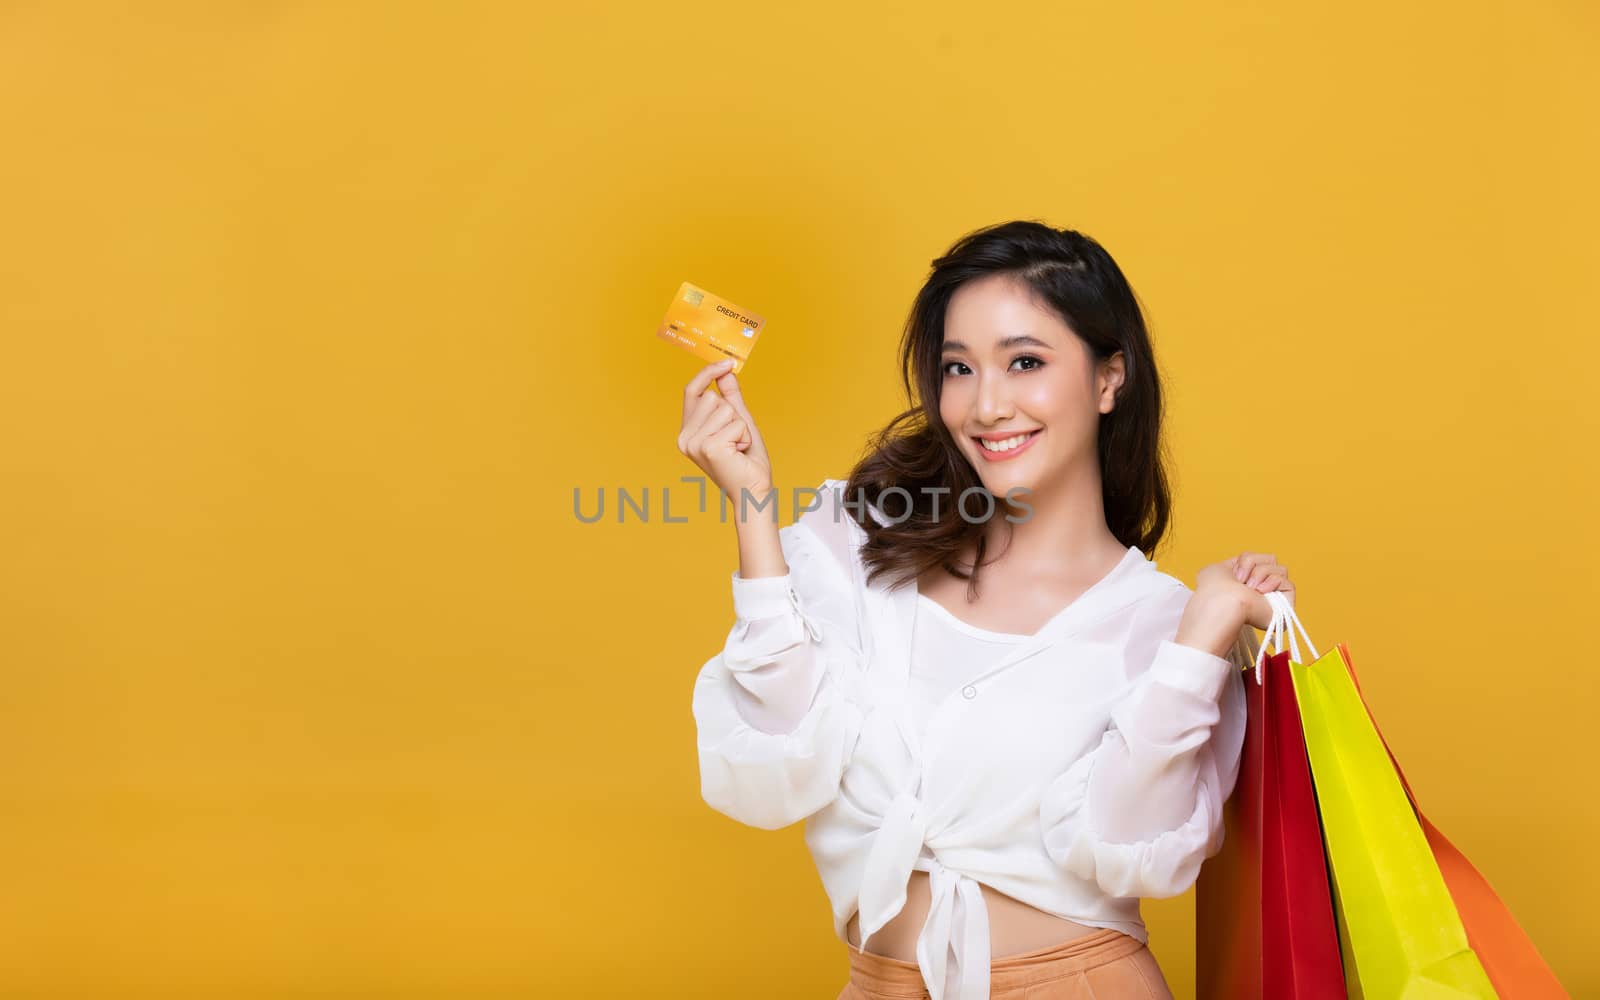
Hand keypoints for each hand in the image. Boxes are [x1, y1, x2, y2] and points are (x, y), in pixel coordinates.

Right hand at [676, 359, 773, 500]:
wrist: (753, 491)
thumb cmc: (746, 460)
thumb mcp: (739, 421)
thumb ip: (730, 397)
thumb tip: (727, 371)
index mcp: (687, 431)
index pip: (691, 391)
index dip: (707, 373)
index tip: (727, 363)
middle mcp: (685, 437)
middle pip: (713, 397)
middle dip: (733, 414)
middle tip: (736, 439)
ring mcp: (695, 443)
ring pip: (725, 408)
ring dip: (741, 426)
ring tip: (738, 447)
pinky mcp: (709, 447)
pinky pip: (736, 422)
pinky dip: (745, 435)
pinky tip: (740, 452)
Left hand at [1196, 551, 1294, 630]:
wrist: (1221, 604)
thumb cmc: (1214, 589)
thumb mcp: (1218, 568)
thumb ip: (1234, 565)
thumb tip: (1244, 569)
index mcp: (1245, 583)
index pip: (1257, 559)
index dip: (1246, 560)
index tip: (1234, 572)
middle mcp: (1259, 592)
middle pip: (1271, 560)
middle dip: (1254, 564)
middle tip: (1241, 580)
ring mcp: (1273, 600)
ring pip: (1281, 569)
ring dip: (1261, 573)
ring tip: (1250, 587)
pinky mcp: (1284, 607)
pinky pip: (1288, 583)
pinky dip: (1273, 582)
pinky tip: (1261, 591)